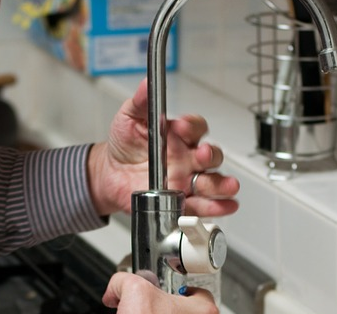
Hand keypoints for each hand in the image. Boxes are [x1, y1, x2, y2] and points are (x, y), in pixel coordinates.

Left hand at [87, 79, 239, 217]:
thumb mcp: (129, 118)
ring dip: (222, 184)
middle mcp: (188, 158)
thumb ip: (141, 102)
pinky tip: (225, 206)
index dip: (191, 127)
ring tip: (227, 186)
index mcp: (179, 136)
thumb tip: (147, 83)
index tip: (179, 127)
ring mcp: (187, 180)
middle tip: (201, 156)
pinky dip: (217, 207)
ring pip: (212, 182)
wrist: (110, 174)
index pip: (196, 128)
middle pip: (211, 156)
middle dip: (210, 156)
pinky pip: (203, 205)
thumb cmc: (125, 145)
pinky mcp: (182, 201)